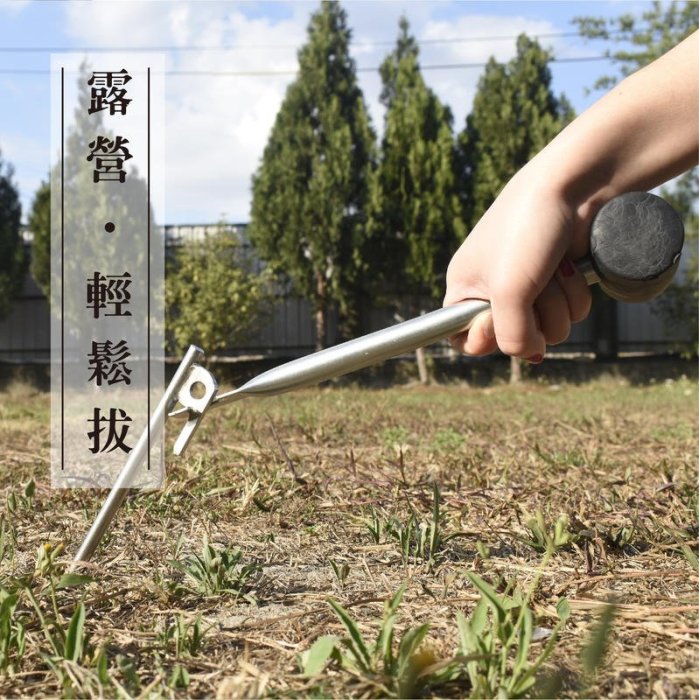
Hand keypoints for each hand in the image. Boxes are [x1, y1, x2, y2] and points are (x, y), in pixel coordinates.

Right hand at [443, 168, 591, 359]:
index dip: (482, 338)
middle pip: (514, 339)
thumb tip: (534, 355)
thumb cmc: (526, 231)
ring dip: (558, 305)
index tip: (496, 318)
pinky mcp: (559, 283)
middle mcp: (493, 292)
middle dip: (532, 317)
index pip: (463, 339)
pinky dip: (575, 294)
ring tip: (552, 269)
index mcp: (464, 289)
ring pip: (549, 329)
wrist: (573, 187)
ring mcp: (529, 288)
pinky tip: (568, 265)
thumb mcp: (509, 293)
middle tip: (531, 285)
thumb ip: (512, 337)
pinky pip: (571, 313)